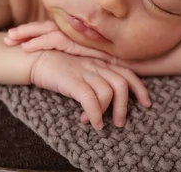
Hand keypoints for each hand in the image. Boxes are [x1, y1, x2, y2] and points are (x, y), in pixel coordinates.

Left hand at [4, 20, 116, 63]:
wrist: (144, 59)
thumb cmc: (122, 62)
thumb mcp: (97, 60)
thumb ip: (81, 60)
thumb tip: (65, 70)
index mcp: (79, 33)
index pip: (52, 30)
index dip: (33, 33)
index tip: (15, 37)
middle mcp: (78, 31)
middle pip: (46, 27)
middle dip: (25, 31)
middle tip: (6, 38)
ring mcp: (81, 35)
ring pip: (48, 31)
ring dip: (27, 35)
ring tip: (10, 40)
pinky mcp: (84, 41)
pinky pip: (58, 39)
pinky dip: (40, 43)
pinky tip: (26, 49)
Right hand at [30, 51, 150, 129]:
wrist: (34, 57)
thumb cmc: (56, 67)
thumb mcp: (81, 69)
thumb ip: (95, 78)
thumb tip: (106, 100)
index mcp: (99, 62)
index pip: (127, 73)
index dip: (140, 88)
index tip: (146, 103)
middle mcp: (94, 65)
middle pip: (121, 84)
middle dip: (124, 106)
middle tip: (119, 122)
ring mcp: (84, 71)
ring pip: (108, 93)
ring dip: (106, 112)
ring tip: (98, 122)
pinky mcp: (72, 80)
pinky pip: (91, 99)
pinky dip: (95, 114)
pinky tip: (91, 122)